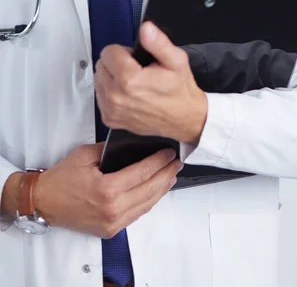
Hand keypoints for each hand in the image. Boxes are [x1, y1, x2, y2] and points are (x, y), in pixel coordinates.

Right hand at [34, 143, 182, 238]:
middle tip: (176, 162)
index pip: (144, 172)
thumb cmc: (61, 179)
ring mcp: (112, 221)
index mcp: (108, 189)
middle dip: (167, 173)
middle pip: (150, 189)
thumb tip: (132, 143)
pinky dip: (149, 201)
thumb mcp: (86, 155)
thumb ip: (110, 149)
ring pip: (147, 204)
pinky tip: (155, 191)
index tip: (169, 153)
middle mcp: (112, 208)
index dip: (160, 161)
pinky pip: (137, 214)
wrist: (44, 202)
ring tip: (171, 175)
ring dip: (162, 188)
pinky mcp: (110, 229)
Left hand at [94, 22, 208, 144]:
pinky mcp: (110, 119)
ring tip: (133, 82)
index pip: (109, 51)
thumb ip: (158, 43)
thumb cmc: (180, 90)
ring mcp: (111, 110)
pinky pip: (100, 96)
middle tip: (137, 70)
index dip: (125, 51)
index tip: (137, 59)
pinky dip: (111, 92)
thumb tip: (146, 28)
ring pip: (99, 80)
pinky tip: (128, 94)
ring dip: (112, 77)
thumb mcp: (177, 61)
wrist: (184, 119)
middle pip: (101, 64)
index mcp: (129, 80)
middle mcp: (116, 96)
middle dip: (116, 63)